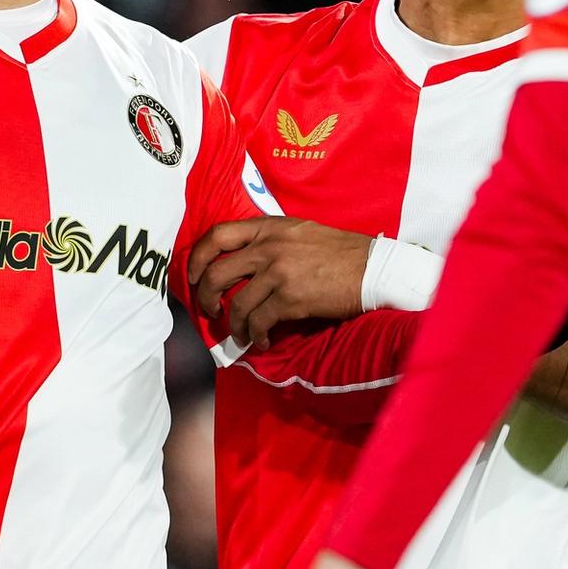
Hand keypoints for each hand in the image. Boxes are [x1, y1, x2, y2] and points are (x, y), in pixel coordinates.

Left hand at [189, 218, 376, 341]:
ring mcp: (279, 273)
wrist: (374, 269)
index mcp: (270, 228)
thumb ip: (272, 240)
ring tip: (241, 334)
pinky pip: (259, 322)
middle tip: (210, 311)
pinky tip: (263, 341)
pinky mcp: (291, 299)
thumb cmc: (342, 252)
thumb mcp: (301, 232)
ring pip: (236, 304)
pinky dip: (256, 336)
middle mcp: (269, 247)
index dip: (197, 256)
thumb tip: (245, 262)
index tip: (193, 275)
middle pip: (216, 273)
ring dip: (234, 325)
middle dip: (205, 297)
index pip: (217, 235)